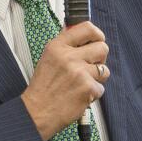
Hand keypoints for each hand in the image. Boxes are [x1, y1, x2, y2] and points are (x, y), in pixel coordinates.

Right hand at [20, 22, 109, 139]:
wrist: (37, 112)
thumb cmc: (43, 88)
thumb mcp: (48, 58)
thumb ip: (66, 46)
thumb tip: (85, 37)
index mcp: (58, 46)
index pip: (87, 28)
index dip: (97, 34)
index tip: (97, 40)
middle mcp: (69, 56)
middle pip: (102, 47)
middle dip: (100, 58)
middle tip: (90, 67)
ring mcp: (79, 72)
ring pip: (104, 69)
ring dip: (97, 78)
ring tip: (82, 84)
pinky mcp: (87, 88)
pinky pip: (101, 88)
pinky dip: (93, 94)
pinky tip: (79, 96)